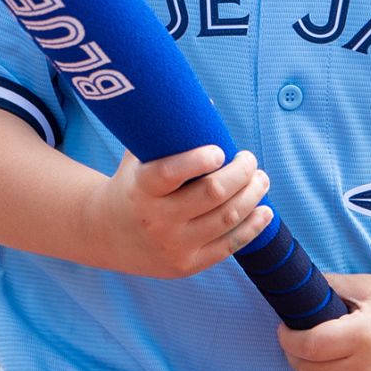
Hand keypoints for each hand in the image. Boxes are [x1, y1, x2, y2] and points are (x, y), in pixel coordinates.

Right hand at [89, 147, 271, 279]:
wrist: (106, 235)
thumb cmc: (132, 185)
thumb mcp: (137, 157)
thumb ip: (167, 132)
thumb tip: (207, 105)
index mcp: (141, 188)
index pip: (169, 172)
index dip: (198, 159)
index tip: (219, 150)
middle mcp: (156, 219)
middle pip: (212, 193)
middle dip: (240, 172)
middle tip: (249, 159)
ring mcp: (172, 245)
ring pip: (226, 218)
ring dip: (252, 195)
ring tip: (261, 179)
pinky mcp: (187, 265)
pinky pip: (228, 246)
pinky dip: (252, 227)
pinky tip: (264, 211)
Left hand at [277, 272, 370, 370]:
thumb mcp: (369, 287)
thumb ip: (331, 286)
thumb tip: (298, 289)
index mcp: (363, 335)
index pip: (307, 346)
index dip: (288, 338)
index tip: (286, 329)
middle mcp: (368, 370)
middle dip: (296, 356)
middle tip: (299, 342)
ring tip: (319, 358)